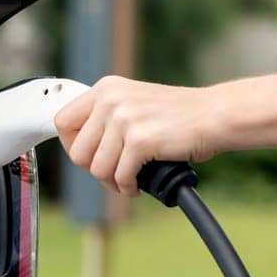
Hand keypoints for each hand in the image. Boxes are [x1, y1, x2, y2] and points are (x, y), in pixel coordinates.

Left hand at [53, 75, 221, 195]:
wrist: (214, 115)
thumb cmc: (179, 114)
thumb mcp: (134, 103)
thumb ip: (106, 117)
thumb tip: (78, 148)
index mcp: (106, 88)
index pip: (62, 122)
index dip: (72, 146)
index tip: (90, 157)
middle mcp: (111, 99)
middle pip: (77, 152)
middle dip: (95, 169)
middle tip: (116, 172)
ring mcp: (124, 119)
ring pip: (97, 169)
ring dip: (113, 182)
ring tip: (130, 179)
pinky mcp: (140, 140)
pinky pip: (120, 177)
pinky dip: (129, 187)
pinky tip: (140, 183)